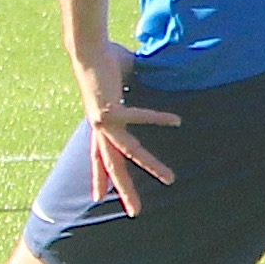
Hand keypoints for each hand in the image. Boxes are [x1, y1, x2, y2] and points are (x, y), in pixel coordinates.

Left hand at [73, 40, 179, 207]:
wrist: (89, 49)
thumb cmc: (106, 61)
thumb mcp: (123, 83)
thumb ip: (135, 88)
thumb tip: (151, 79)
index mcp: (100, 125)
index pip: (98, 157)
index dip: (99, 177)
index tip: (99, 196)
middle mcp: (100, 128)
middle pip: (113, 166)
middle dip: (124, 190)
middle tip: (136, 214)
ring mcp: (104, 122)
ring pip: (129, 152)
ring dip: (150, 166)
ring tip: (171, 178)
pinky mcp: (110, 110)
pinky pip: (138, 117)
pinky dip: (156, 118)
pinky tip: (175, 121)